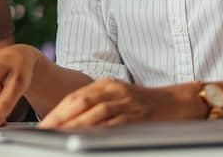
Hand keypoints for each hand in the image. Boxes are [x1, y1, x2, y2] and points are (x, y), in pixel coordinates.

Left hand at [39, 79, 198, 128]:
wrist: (178, 102)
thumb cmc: (145, 104)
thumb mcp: (118, 98)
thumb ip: (97, 107)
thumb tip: (71, 122)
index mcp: (106, 85)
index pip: (75, 97)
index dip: (57, 111)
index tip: (44, 124)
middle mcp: (114, 89)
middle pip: (80, 102)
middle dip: (60, 117)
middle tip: (45, 131)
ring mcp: (126, 101)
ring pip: (95, 112)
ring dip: (75, 124)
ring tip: (60, 135)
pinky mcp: (138, 114)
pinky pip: (115, 123)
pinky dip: (99, 130)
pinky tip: (87, 137)